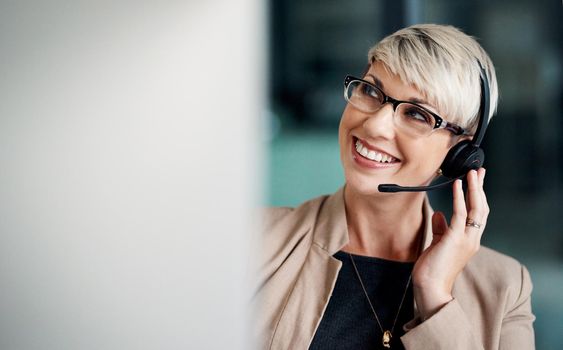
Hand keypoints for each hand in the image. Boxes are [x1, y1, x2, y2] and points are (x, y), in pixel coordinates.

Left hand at [411, 168, 488, 319]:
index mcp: (470, 240)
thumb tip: (439, 214)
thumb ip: (440, 229)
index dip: (478, 196)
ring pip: (476, 209)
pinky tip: (456, 185)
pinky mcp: (455, 239)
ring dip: (473, 189)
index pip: (478, 214)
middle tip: (479, 171)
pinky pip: (460, 214)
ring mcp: (466, 239)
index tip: (476, 181)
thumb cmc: (433, 269)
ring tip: (471, 173)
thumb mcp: (437, 244)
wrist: (430, 287)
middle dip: (480, 188)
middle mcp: (472, 239)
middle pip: (482, 208)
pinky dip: (459, 197)